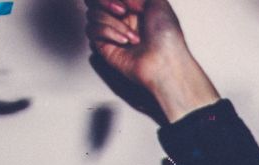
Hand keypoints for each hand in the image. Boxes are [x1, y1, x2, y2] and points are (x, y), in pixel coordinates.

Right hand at [85, 0, 217, 122]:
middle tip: (123, 11)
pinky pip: (92, 29)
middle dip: (107, 2)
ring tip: (134, 37)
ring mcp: (111, 30)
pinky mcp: (103, 45)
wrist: (164, 63)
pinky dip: (108, 32)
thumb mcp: (158, 2)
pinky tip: (124, 42)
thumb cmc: (167, 37)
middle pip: (94, 0)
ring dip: (115, 23)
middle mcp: (121, 17)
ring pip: (92, 13)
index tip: (134, 5)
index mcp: (133, 5)